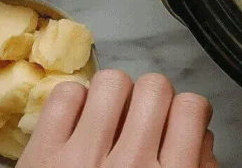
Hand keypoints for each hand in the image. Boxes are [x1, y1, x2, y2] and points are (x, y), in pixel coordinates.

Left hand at [18, 70, 217, 167]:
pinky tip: (77, 125)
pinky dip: (73, 103)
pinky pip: (66, 95)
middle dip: (152, 100)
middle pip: (156, 87)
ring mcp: (82, 158)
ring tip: (107, 119)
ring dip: (114, 97)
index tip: (175, 121)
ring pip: (113, 82)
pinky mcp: (41, 155)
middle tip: (140, 120)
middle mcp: (132, 165)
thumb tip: (199, 138)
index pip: (192, 108)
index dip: (185, 111)